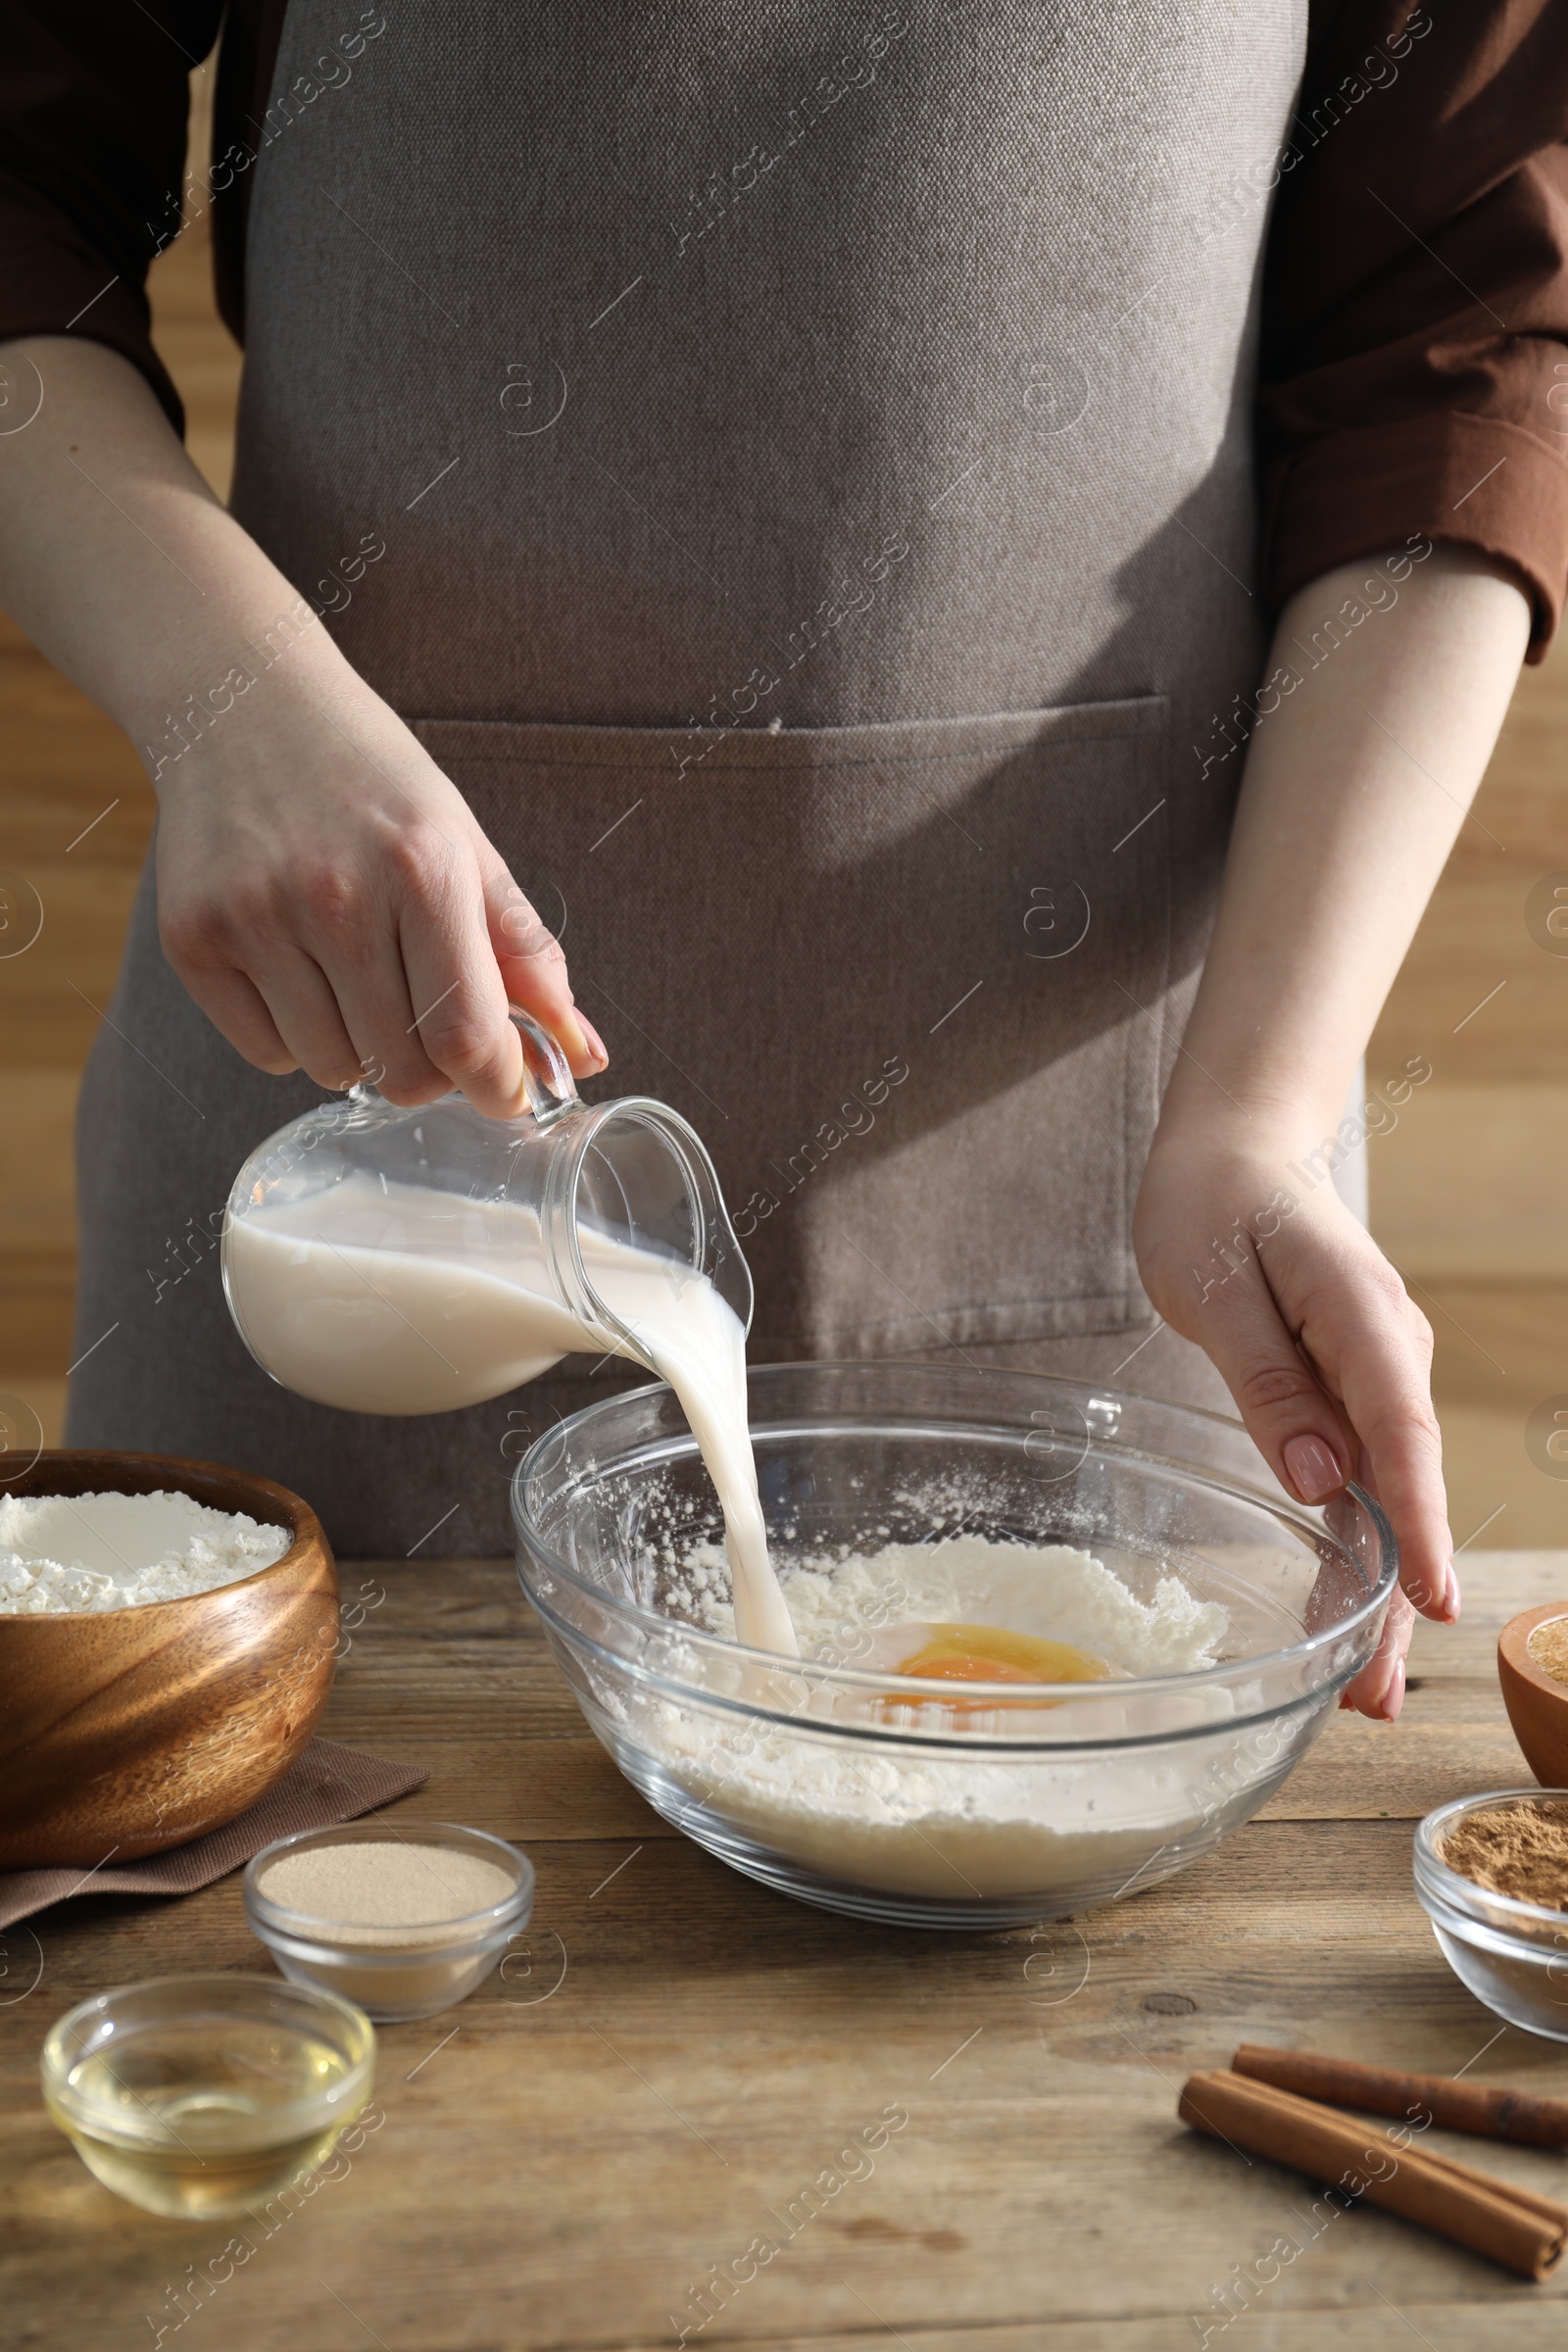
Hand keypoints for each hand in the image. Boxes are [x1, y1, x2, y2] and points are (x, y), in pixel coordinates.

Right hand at [155, 665, 605, 1114]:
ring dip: (361, 1051)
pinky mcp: (192, 939)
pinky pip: (267, 1054)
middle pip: (402, 1072)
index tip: (506, 1091)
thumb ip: (527, 958)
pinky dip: (295, 1037)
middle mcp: (335, 896)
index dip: (497, 1087)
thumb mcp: (467, 850)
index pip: (467, 1035)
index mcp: (423, 870)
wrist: (245, 705)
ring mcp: (255, 919)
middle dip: (431, 1070)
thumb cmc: (372, 785)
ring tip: (356, 977)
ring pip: (335, 1070)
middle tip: (426, 1021)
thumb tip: (584, 1055)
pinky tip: (299, 970)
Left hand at [1133, 1119, 1455, 1720]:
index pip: (1402, 1430)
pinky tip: (1346, 1613)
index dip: (1420, 1521)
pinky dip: (1358, 1544)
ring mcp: (1376, 1372)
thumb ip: (1268, 1381)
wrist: (1236, 1146)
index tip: (1432, 1600)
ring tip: (1367, 1690)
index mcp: (1361, 1315)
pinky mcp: (1351, 1388)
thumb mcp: (1216, 1285)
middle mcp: (1388, 1349)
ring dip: (1381, 1588)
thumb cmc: (1214, 1202)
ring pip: (1388, 1492)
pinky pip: (1362, 1474)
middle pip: (1405, 1483)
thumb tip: (1320, 1479)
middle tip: (1378, 1694)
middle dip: (1399, 1593)